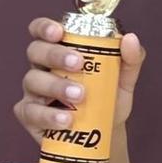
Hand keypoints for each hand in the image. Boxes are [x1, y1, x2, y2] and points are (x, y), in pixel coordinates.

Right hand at [13, 18, 146, 162]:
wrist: (106, 135)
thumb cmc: (107, 100)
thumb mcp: (123, 80)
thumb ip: (130, 59)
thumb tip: (130, 39)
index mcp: (59, 52)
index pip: (42, 32)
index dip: (44, 27)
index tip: (58, 32)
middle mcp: (42, 68)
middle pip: (35, 52)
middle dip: (55, 55)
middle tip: (78, 64)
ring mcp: (33, 92)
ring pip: (33, 81)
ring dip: (56, 86)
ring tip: (80, 96)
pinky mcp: (30, 116)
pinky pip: (32, 112)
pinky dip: (49, 115)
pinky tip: (67, 119)